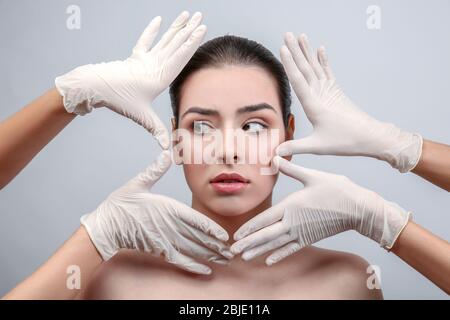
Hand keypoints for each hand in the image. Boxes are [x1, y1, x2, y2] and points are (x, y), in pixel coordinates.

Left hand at [55, 11, 206, 148]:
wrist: (95, 86)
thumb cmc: (119, 99)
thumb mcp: (141, 116)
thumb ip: (157, 130)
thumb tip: (169, 148)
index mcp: (160, 76)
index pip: (180, 56)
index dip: (192, 42)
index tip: (201, 29)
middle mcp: (155, 64)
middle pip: (175, 43)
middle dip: (189, 29)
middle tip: (199, 16)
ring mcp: (144, 59)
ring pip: (165, 40)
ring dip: (176, 27)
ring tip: (186, 14)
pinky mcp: (134, 58)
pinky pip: (146, 41)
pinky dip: (152, 31)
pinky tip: (159, 20)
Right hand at [81, 150, 231, 274]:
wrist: (105, 227)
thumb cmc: (120, 205)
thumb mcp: (138, 183)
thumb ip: (154, 170)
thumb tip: (166, 155)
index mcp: (167, 209)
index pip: (194, 220)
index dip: (211, 229)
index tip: (225, 236)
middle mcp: (169, 227)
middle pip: (198, 238)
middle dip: (216, 246)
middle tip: (232, 252)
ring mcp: (165, 240)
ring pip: (192, 250)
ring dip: (209, 256)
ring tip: (224, 260)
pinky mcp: (159, 250)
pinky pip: (179, 260)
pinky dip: (193, 266)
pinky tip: (205, 271)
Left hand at [231, 156, 410, 265]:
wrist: (358, 208)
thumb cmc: (336, 190)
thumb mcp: (312, 176)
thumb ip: (291, 169)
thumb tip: (275, 157)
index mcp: (291, 206)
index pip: (265, 219)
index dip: (249, 228)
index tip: (237, 234)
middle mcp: (293, 222)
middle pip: (266, 235)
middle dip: (248, 243)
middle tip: (233, 251)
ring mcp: (301, 232)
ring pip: (275, 244)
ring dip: (259, 251)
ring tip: (244, 257)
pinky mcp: (309, 238)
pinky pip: (291, 249)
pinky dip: (279, 255)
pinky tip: (268, 260)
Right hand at [276, 32, 421, 172]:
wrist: (370, 137)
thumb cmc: (345, 141)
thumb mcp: (317, 147)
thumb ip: (295, 147)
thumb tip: (275, 154)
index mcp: (314, 105)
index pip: (299, 80)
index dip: (290, 63)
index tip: (283, 48)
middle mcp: (322, 94)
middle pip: (306, 68)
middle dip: (295, 51)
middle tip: (287, 34)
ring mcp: (330, 91)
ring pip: (315, 67)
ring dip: (307, 51)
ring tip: (301, 36)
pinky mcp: (337, 92)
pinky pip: (328, 72)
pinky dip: (323, 60)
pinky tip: (320, 49)